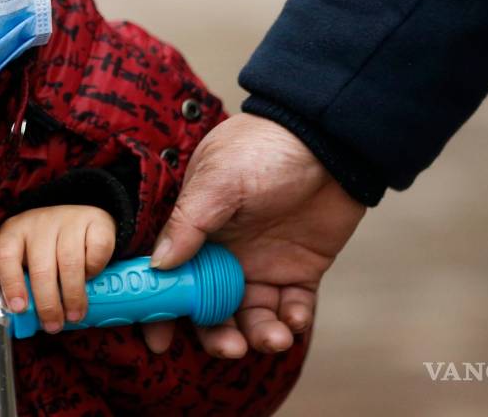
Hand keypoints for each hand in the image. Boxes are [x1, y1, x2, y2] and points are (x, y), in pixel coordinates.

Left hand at [0, 206, 114, 333]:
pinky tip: (90, 280)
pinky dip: (94, 271)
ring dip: (73, 296)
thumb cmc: (36, 244)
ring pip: (71, 264)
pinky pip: (96, 252)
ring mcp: (68, 220)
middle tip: (53, 325)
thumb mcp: (7, 253)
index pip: (5, 255)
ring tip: (73, 315)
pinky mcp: (95, 222)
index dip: (11, 283)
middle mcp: (39, 223)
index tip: (18, 308)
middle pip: (41, 268)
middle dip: (47, 303)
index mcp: (13, 231)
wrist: (76, 218)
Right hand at [142, 113, 365, 357]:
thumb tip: (159, 264)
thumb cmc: (264, 149)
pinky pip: (292, 308)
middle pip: (210, 308)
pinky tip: (294, 319)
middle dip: (217, 335)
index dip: (162, 309)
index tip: (159, 340)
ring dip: (258, 335)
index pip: (170, 276)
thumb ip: (188, 223)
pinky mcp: (300, 270)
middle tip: (231, 348)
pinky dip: (292, 321)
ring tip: (273, 338)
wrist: (328, 139)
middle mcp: (225, 252)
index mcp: (197, 230)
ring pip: (252, 316)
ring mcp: (263, 263)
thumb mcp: (218, 180)